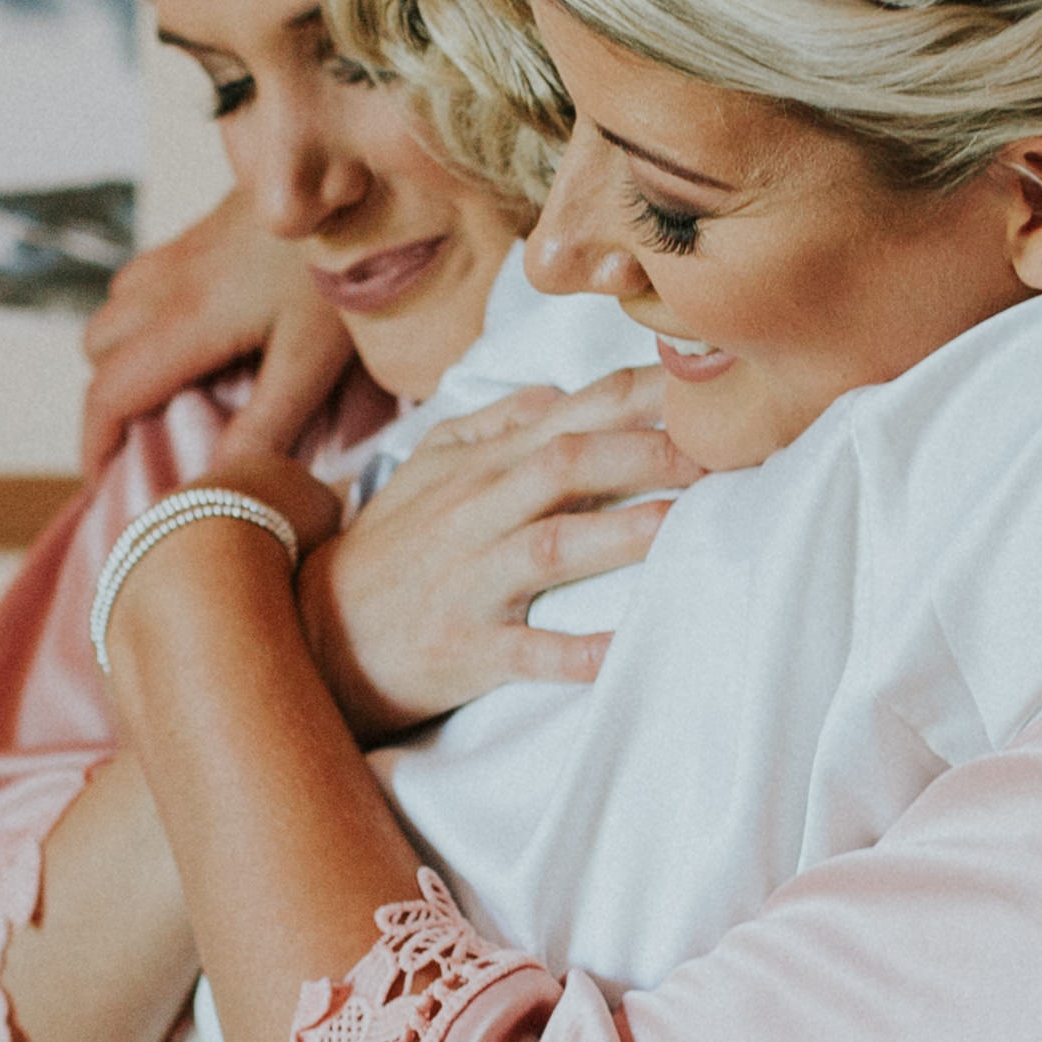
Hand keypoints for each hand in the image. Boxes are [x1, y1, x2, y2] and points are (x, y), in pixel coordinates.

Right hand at [83, 202, 361, 462]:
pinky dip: (146, 319)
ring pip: (115, 310)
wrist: (349, 173)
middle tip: (146, 439)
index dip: (94, 444)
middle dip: (109, 399)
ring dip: (125, 354)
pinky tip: (196, 336)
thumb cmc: (339, 267)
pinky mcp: (200, 235)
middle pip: (97, 350)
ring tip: (170, 392)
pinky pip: (142, 282)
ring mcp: (180, 254)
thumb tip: (221, 483)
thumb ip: (266, 423)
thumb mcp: (312, 358)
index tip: (102, 483)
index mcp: (188, 323)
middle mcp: (167, 285)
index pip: (108, 393)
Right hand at [292, 372, 694, 736]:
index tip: (708, 387)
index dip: (643, 396)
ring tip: (687, 526)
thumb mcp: (429, 468)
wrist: (313, 635)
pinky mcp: (464, 650)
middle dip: (650, 453)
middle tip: (728, 453)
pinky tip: (622, 653)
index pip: (574, 413)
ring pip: (553, 546)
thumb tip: (560, 390)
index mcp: (484, 466)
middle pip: (570, 464)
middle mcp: (480, 512)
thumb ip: (494, 423)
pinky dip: (574, 654)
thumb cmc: (388, 550)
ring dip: (623, 535)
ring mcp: (472, 581)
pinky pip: (526, 652)